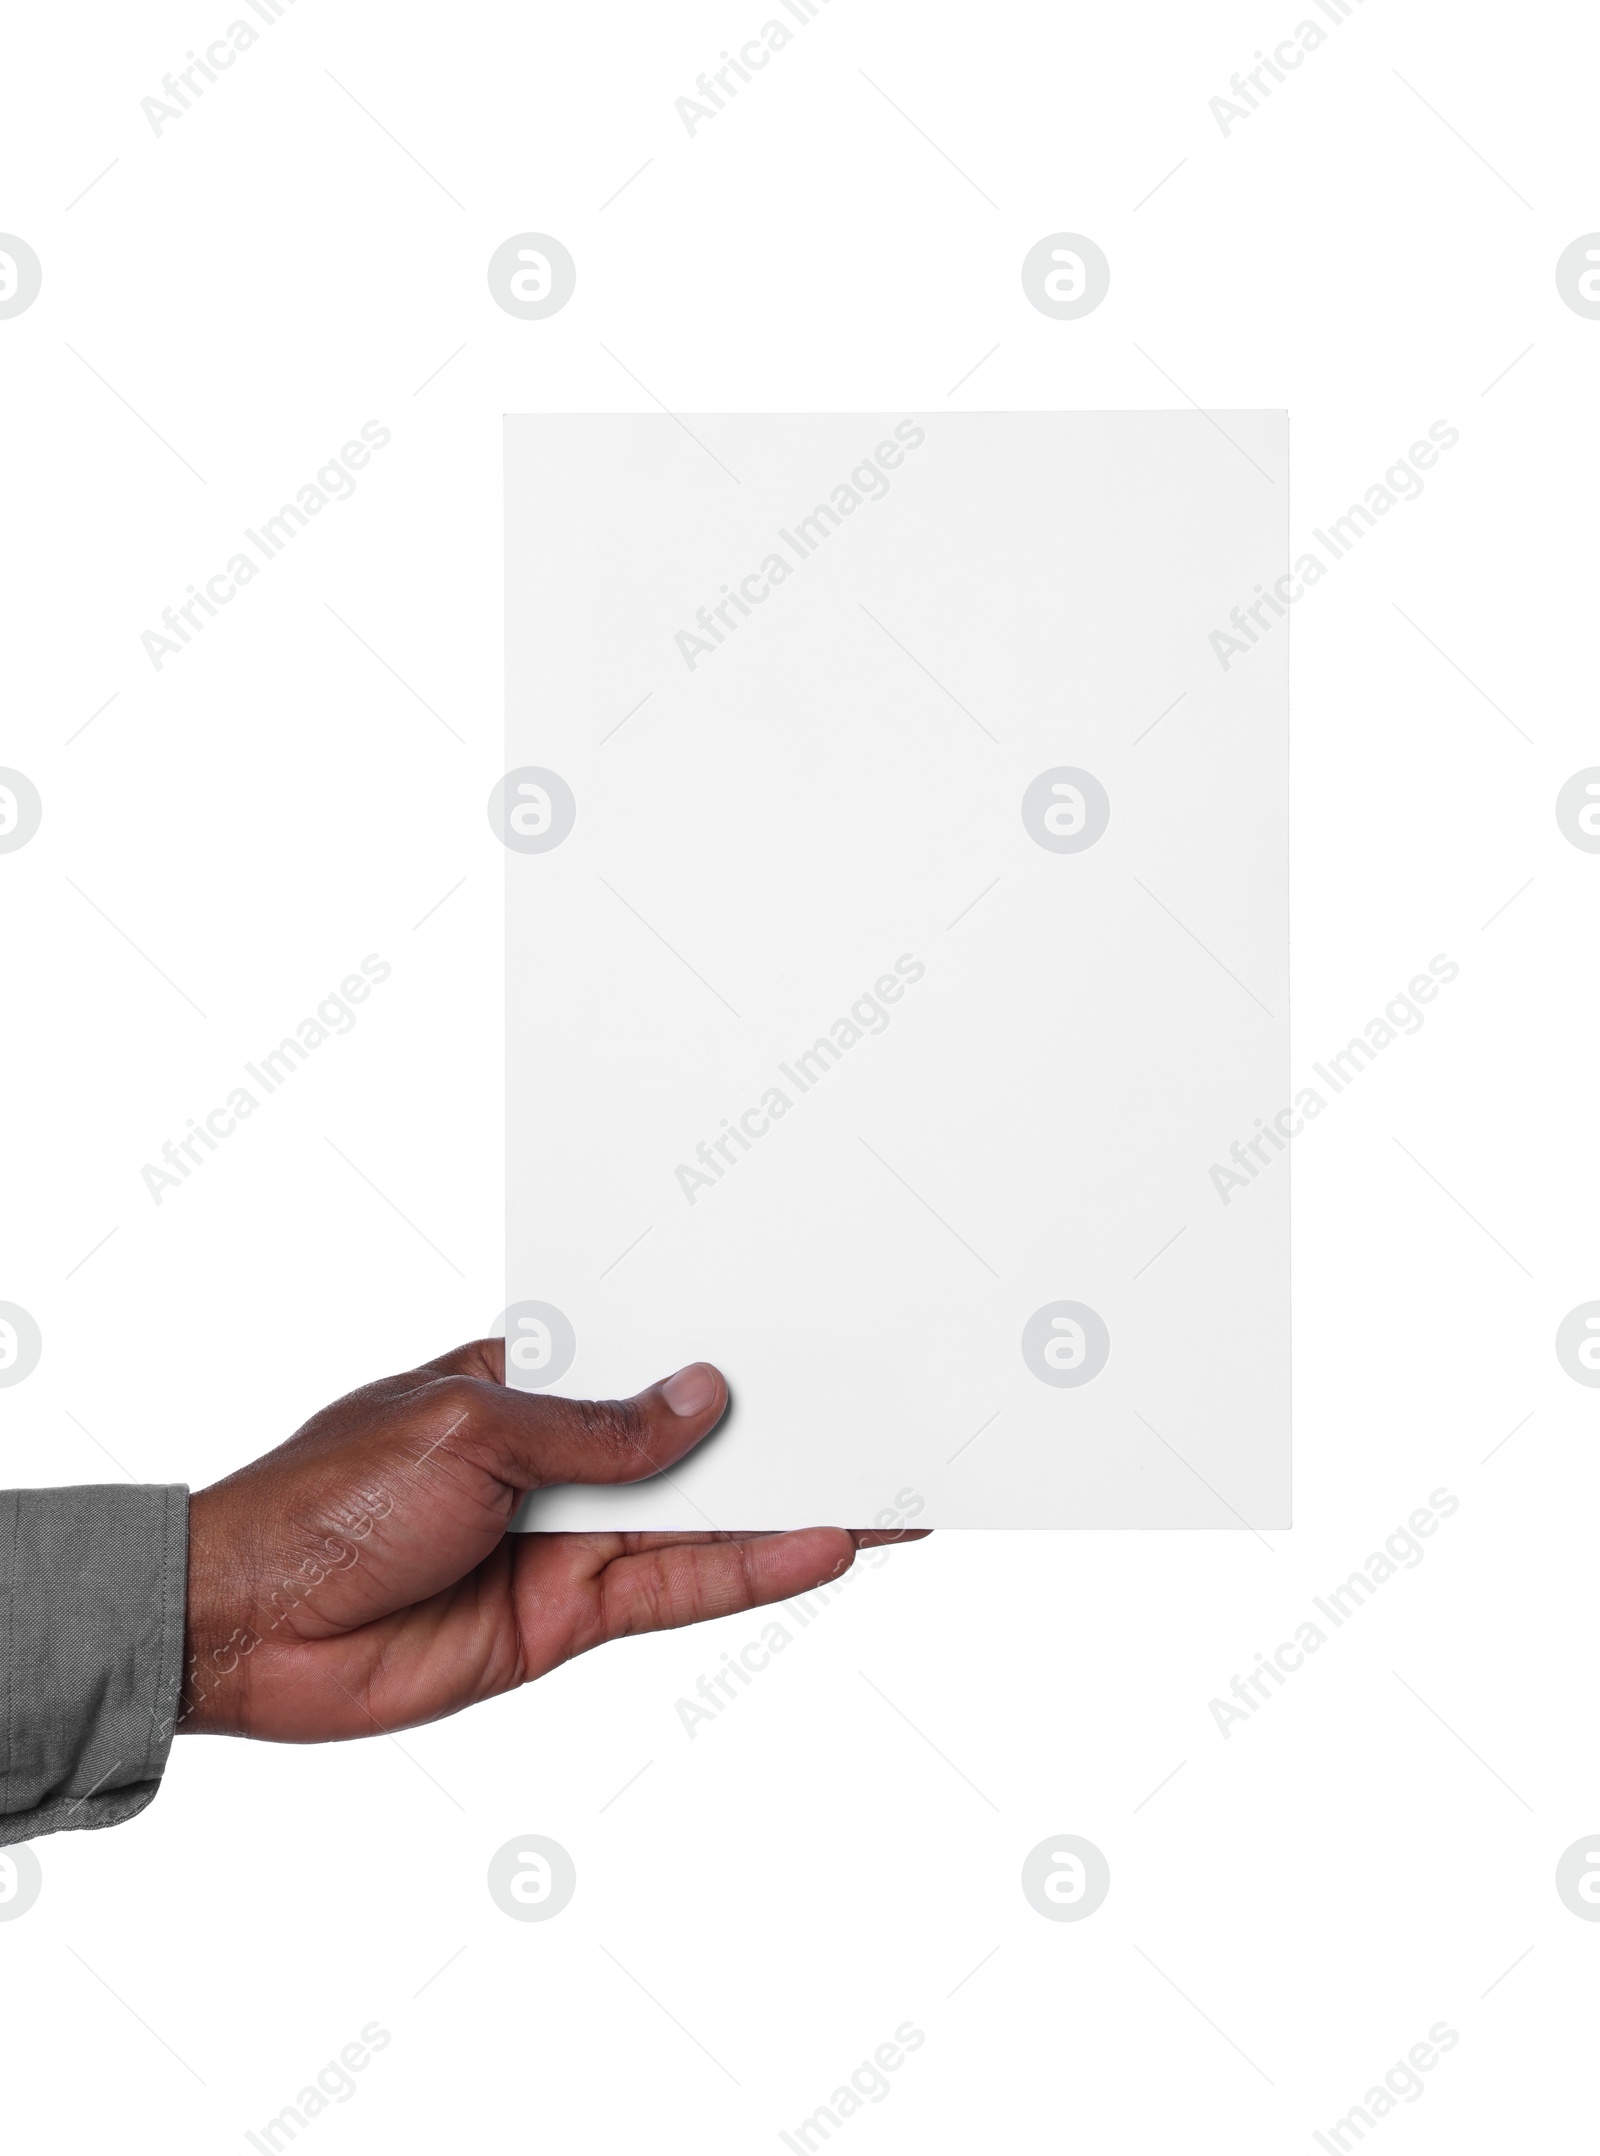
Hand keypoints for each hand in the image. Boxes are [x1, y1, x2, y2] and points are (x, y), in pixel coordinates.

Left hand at [180, 1337, 922, 1740]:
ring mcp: (569, 1538)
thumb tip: (701, 1398)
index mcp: (521, 1380)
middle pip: (692, 1442)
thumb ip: (598, 1428)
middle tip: (881, 1413)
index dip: (723, 1348)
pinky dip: (751, 1569)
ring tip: (887, 1490)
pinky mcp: (571, 1617)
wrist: (245, 1629)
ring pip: (705, 1516)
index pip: (646, 1357)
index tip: (810, 1329)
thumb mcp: (468, 1427)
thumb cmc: (324, 1499)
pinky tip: (820, 1546)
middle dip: (781, 1428)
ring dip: (792, 1504)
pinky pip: (680, 1587)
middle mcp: (556, 1458)